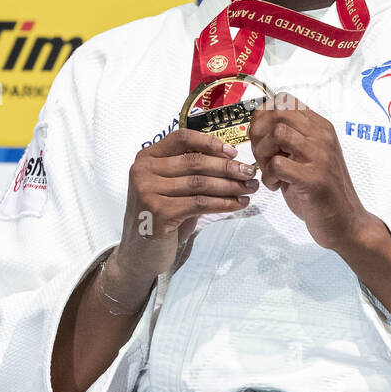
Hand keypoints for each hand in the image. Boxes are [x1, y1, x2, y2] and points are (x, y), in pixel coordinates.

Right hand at [108, 129, 258, 294]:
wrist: (140, 253)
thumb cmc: (162, 217)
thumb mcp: (170, 187)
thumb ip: (189, 171)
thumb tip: (231, 161)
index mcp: (146, 157)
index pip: (181, 138)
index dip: (209, 143)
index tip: (233, 153)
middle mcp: (143, 170)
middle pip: (194, 161)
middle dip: (227, 167)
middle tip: (250, 173)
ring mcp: (148, 190)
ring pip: (200, 183)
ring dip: (230, 186)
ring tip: (249, 189)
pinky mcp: (158, 212)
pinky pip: (200, 203)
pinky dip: (223, 203)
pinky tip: (238, 204)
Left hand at [249, 92, 369, 252]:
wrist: (345, 222)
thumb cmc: (320, 191)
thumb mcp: (307, 156)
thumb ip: (289, 139)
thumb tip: (257, 123)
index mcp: (321, 127)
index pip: (284, 100)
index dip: (263, 116)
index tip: (260, 137)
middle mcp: (323, 137)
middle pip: (278, 113)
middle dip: (259, 133)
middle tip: (261, 156)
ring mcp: (320, 156)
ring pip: (278, 133)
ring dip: (263, 153)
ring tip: (269, 170)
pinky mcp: (314, 179)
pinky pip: (277, 164)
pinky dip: (268, 177)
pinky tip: (277, 186)